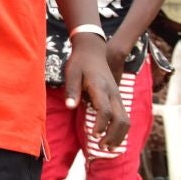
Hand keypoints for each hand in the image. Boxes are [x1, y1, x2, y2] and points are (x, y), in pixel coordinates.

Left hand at [63, 34, 129, 150]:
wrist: (92, 49)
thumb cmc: (79, 62)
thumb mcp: (71, 73)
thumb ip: (72, 90)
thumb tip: (70, 107)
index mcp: (100, 87)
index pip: (105, 110)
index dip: (101, 124)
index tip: (93, 134)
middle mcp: (113, 93)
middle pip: (121, 119)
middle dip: (113, 136)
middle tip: (101, 146)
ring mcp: (117, 95)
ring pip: (126, 119)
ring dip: (119, 135)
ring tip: (106, 146)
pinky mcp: (117, 97)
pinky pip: (124, 116)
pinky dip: (120, 129)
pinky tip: (111, 137)